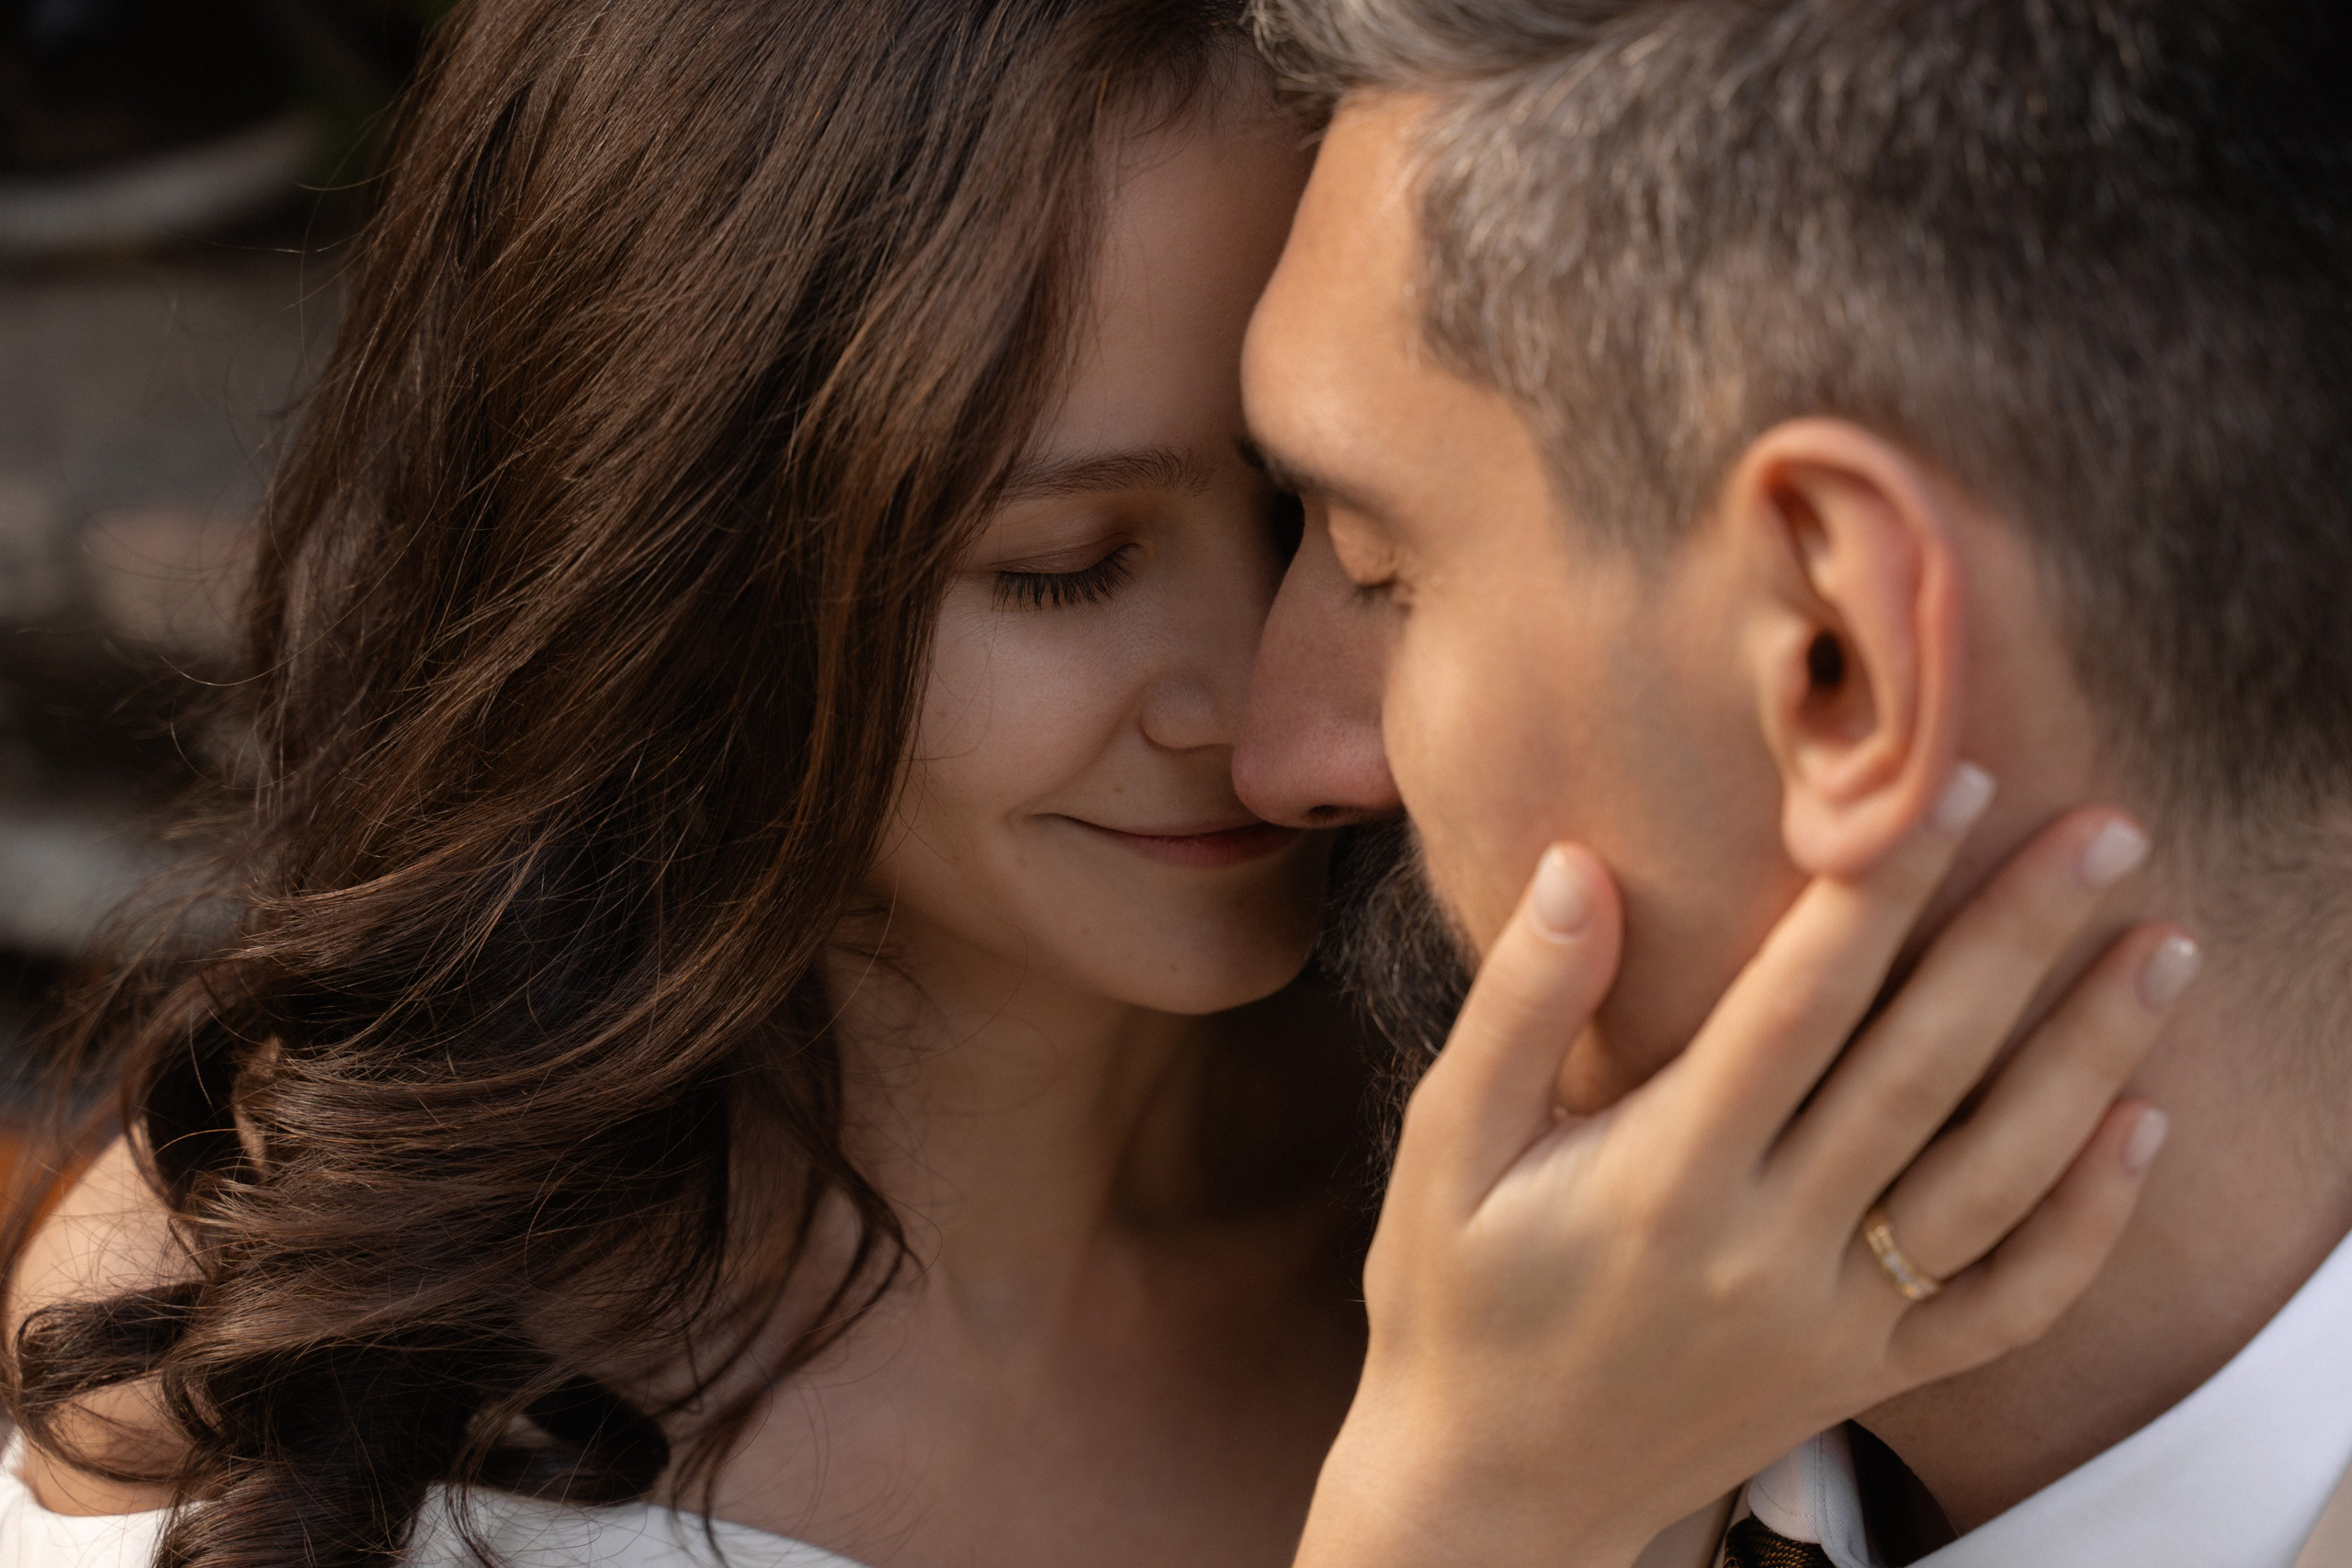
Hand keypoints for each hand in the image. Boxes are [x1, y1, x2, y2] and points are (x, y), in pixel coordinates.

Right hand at [1297, 766, 2187, 1567]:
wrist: (1490, 1492)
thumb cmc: (1451, 1301)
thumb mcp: (1442, 1151)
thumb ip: (1516, 1009)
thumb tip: (1578, 866)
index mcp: (1661, 1179)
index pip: (1797, 1006)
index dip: (1878, 889)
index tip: (1942, 782)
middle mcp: (1766, 1251)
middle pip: (1921, 1071)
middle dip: (2016, 938)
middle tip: (2105, 829)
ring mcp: (1832, 1322)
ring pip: (1991, 1180)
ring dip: (2085, 1058)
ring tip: (2159, 950)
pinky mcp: (1866, 1375)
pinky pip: (2004, 1306)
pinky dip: (2085, 1224)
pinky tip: (2139, 1127)